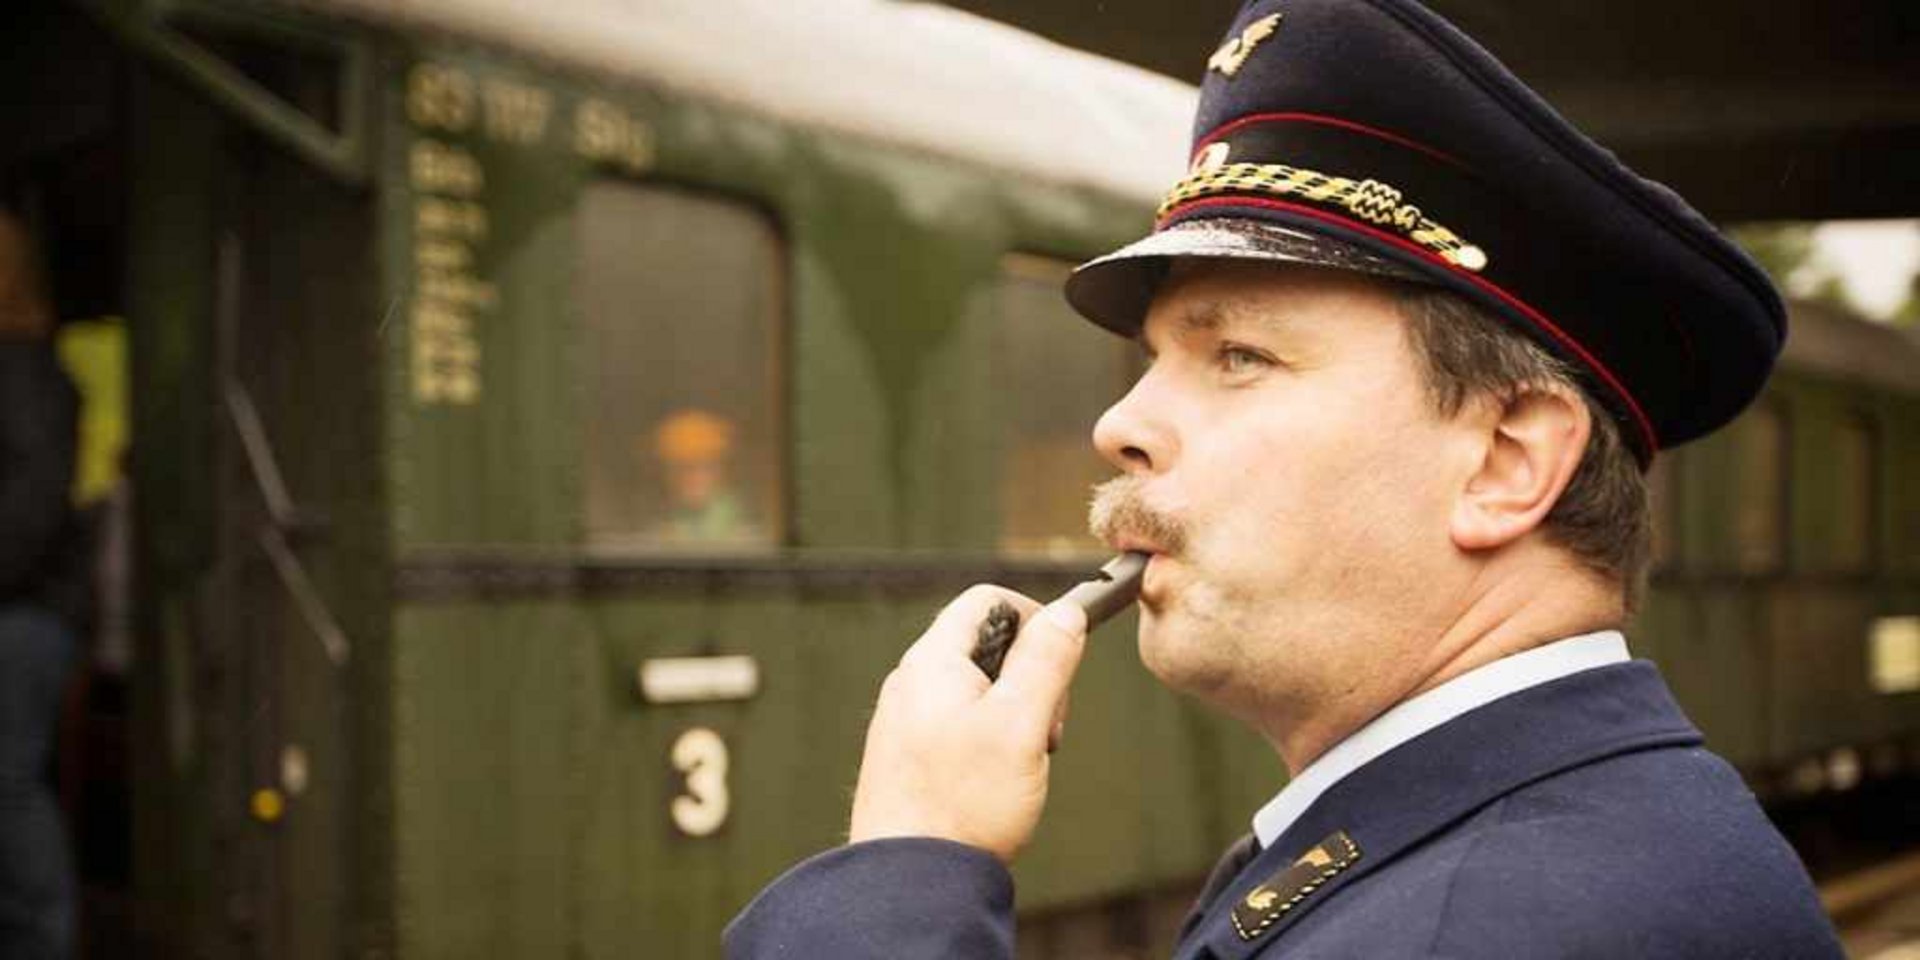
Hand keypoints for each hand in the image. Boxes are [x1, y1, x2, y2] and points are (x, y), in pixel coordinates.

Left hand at [847, 586, 1089, 863]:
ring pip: (976, 689)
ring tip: (1022, 763)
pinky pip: (958, 725)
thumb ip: (1046, 661)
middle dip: (1030, 677)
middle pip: (986, 645)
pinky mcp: (906, 755)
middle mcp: (911, 682)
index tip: (1062, 661)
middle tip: (1045, 728)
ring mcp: (905, 720)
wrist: (908, 879)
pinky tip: (995, 784)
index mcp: (933, 662)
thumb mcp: (1022, 724)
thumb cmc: (963, 804)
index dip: (1036, 618)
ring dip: (1013, 715)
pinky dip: (988, 741)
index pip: (988, 600)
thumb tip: (1066, 613)